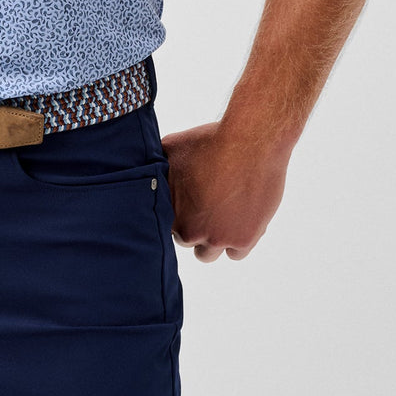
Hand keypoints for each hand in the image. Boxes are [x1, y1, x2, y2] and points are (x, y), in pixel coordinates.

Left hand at [160, 120, 290, 261]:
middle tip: (205, 206)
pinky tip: (239, 220)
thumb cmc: (211, 141)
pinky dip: (238, 241)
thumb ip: (157, 166)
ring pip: (208, 253)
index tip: (188, 205)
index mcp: (169, 211)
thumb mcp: (172, 147)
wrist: (249, 143)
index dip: (178, 215)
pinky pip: (236, 254)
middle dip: (194, 227)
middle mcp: (189, 230)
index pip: (166, 227)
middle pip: (187, 240)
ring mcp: (216, 238)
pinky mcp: (242, 240)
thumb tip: (147, 168)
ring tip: (220, 217)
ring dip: (213, 239)